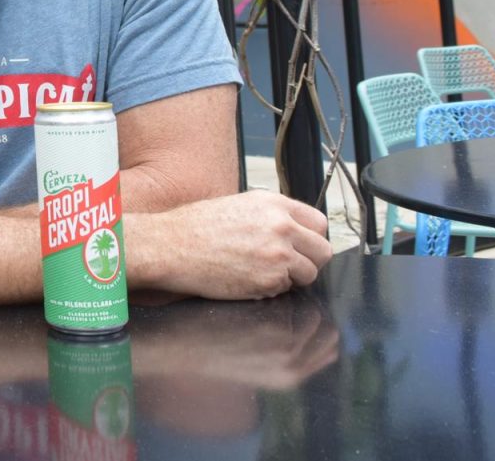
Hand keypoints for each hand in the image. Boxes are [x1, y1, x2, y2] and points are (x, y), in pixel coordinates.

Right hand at [138, 189, 332, 299]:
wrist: (171, 246)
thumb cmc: (197, 227)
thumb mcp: (239, 206)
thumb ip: (272, 216)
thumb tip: (296, 232)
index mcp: (274, 204)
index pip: (319, 224)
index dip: (311, 238)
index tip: (302, 246)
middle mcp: (281, 227)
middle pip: (323, 251)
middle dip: (308, 261)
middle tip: (288, 264)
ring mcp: (277, 255)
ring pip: (309, 275)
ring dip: (291, 277)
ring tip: (262, 271)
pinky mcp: (269, 281)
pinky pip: (284, 290)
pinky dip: (270, 288)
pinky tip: (246, 277)